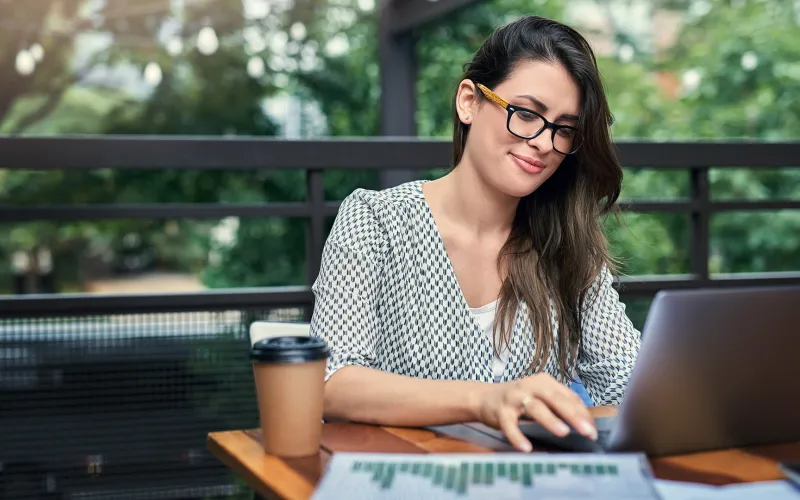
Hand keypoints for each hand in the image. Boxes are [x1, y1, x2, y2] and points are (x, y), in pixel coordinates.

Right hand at [474, 373, 596, 451]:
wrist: (484, 397)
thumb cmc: (519, 399)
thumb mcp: (541, 396)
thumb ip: (561, 405)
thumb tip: (587, 422)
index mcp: (544, 382)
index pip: (568, 397)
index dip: (582, 414)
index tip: (593, 431)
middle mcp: (530, 386)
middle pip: (555, 399)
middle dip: (573, 416)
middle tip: (588, 431)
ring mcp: (514, 398)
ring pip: (535, 408)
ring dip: (550, 420)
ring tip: (563, 432)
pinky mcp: (501, 411)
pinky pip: (510, 425)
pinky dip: (517, 436)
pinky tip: (526, 448)